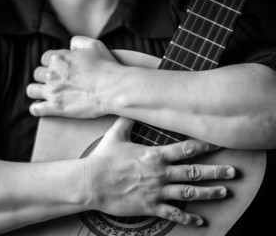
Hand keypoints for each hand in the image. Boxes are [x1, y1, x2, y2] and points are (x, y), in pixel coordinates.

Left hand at [27, 36, 127, 117]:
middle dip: (46, 77)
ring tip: (46, 94)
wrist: (113, 88)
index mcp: (58, 57)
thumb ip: (78, 41)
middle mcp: (51, 73)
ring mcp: (52, 91)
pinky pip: (35, 109)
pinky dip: (37, 108)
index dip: (52, 64)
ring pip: (31, 90)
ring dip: (37, 91)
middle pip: (37, 74)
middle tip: (57, 82)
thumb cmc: (106, 67)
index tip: (60, 70)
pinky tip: (42, 107)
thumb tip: (70, 45)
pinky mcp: (56, 108)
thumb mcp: (94, 45)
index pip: (44, 59)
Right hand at [83, 117, 234, 226]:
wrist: (93, 182)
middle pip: (194, 172)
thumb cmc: (104, 158)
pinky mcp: (150, 206)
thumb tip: (130, 106)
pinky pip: (172, 213)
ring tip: (224, 192)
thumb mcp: (115, 135)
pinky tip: (200, 221)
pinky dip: (187, 218)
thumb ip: (127, 121)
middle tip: (233, 172)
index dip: (205, 145)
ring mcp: (157, 191)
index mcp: (155, 155)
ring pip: (189, 192)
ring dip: (209, 192)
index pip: (186, 149)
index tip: (219, 143)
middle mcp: (161, 173)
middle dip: (216, 171)